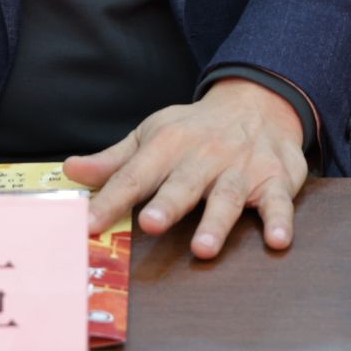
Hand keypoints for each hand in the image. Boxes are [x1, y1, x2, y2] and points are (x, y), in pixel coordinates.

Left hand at [63, 78, 308, 259]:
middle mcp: (204, 154)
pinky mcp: (276, 179)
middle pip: (183, 182)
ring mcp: (242, 167)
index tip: (89, 223)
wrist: (256, 103)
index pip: (135, 175)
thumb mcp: (152, 136)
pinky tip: (278, 240)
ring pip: (228, 195)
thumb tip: (70, 170)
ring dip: (217, 221)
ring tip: (204, 248)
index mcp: (168, 143)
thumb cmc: (194, 130)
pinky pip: (279, 202)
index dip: (111, 199)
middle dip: (168, 203)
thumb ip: (114, 161)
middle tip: (150, 223)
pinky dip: (280, 220)